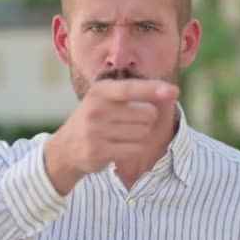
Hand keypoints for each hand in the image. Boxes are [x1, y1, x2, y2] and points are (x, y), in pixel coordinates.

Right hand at [44, 79, 178, 194]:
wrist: (65, 149)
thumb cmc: (95, 119)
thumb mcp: (106, 99)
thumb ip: (135, 92)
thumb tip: (172, 92)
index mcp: (99, 91)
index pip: (130, 89)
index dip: (154, 89)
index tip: (175, 92)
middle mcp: (96, 109)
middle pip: (146, 114)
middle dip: (146, 120)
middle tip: (127, 124)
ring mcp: (96, 131)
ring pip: (143, 133)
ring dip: (140, 136)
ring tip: (120, 136)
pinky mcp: (99, 151)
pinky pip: (136, 149)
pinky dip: (134, 149)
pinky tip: (119, 148)